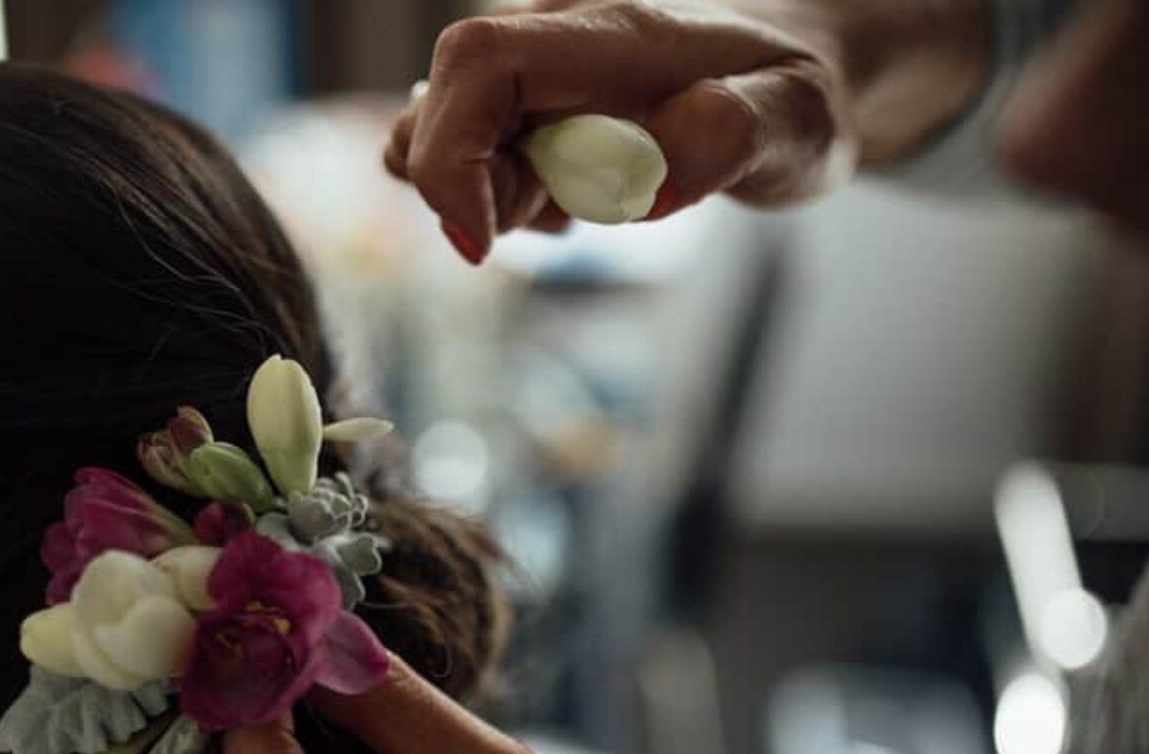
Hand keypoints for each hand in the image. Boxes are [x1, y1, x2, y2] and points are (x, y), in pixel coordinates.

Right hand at [387, 0, 988, 260]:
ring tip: (575, 202)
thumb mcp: (798, 122)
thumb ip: (736, 132)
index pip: (479, 63)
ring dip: (485, 194)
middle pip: (437, 111)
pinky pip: (464, 150)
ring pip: (436, 136)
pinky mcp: (519, 101)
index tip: (487, 240)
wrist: (788, 73)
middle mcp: (550, 36)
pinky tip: (564, 193)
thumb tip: (661, 165)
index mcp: (607, 33)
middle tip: (569, 218)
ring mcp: (527, 69)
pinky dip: (492, 191)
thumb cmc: (793, 97)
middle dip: (475, 192)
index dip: (453, 155)